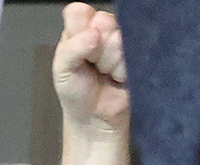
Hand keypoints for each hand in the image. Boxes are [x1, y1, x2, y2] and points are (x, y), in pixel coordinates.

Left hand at [52, 3, 128, 133]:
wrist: (95, 118)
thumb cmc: (76, 92)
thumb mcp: (62, 69)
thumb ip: (72, 48)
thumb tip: (94, 34)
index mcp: (80, 27)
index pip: (80, 11)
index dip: (80, 31)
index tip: (79, 50)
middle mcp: (102, 29)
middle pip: (103, 21)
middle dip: (95, 50)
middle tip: (92, 65)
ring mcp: (122, 40)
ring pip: (118, 39)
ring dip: (109, 63)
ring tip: (105, 73)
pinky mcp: (137, 55)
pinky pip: (133, 55)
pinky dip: (122, 71)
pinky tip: (117, 78)